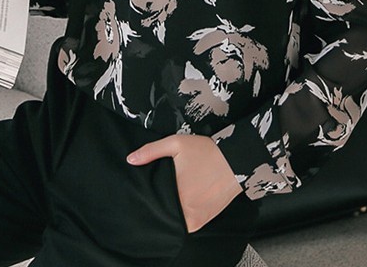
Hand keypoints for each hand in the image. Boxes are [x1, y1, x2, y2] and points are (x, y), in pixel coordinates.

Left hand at [127, 134, 242, 232]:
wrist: (236, 160)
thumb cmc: (207, 152)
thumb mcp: (177, 144)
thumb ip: (151, 151)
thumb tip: (130, 160)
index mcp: (178, 194)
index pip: (153, 204)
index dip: (147, 198)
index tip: (147, 190)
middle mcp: (187, 211)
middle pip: (162, 213)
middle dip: (158, 203)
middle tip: (161, 188)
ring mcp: (196, 219)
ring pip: (173, 220)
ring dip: (169, 210)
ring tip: (172, 193)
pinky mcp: (203, 221)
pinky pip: (184, 223)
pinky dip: (180, 214)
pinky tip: (182, 199)